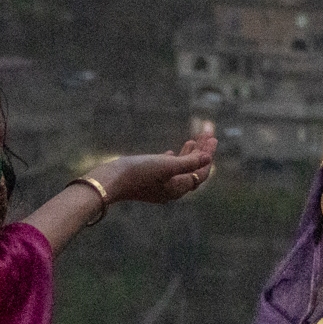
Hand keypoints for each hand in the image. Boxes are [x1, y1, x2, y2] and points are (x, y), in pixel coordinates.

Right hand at [86, 129, 218, 206]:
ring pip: (179, 169)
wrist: (110, 180)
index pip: (200, 172)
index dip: (208, 155)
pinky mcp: (147, 181)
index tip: (212, 137)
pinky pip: (166, 171)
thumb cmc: (139, 172)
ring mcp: (159, 186)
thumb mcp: (167, 166)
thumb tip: (209, 158)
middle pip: (192, 170)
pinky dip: (172, 159)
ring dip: (188, 154)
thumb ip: (189, 162)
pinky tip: (172, 152)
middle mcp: (171, 190)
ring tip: (194, 139)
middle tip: (206, 133)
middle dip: (201, 152)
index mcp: (178, 189)